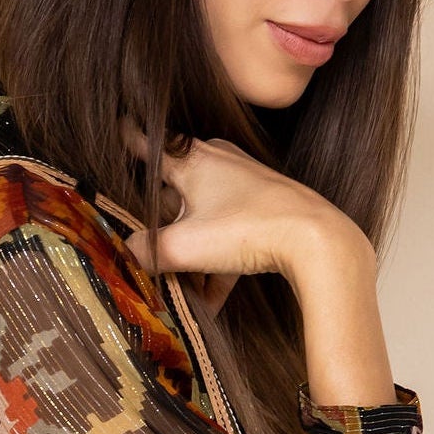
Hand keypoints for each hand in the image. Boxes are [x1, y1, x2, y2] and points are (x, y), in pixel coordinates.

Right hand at [117, 117, 369, 314]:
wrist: (316, 239)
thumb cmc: (247, 229)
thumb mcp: (184, 246)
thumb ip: (147, 251)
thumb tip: (126, 254)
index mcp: (192, 160)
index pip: (149, 145)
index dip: (128, 141)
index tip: (117, 129)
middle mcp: (218, 163)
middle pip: (175, 189)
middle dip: (161, 220)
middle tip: (144, 242)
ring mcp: (245, 185)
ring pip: (204, 218)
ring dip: (191, 254)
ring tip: (181, 290)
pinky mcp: (266, 210)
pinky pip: (231, 238)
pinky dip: (219, 267)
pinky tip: (212, 305)